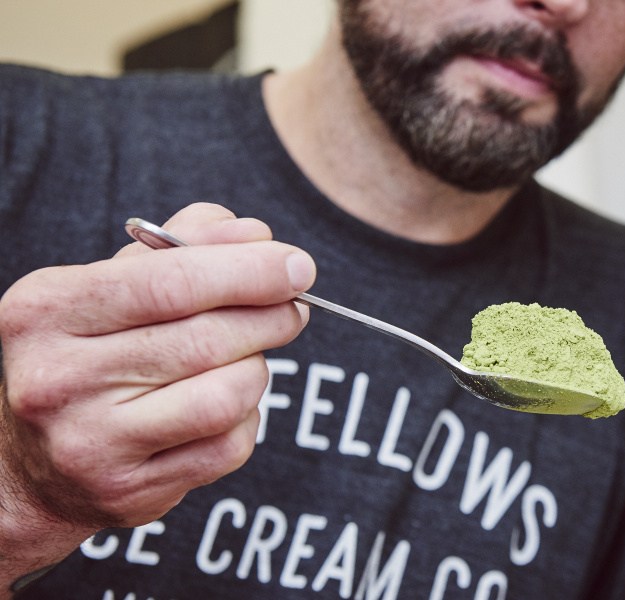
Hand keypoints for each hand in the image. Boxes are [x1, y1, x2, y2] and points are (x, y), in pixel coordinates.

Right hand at [0, 203, 315, 593]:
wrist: (33, 464)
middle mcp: (58, 378)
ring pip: (226, 395)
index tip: (298, 266)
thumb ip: (183, 247)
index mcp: (48, 309)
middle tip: (292, 308)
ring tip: (246, 358)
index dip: (250, 271)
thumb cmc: (91, 353)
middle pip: (206, 339)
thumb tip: (256, 235)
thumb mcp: (115, 284)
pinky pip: (229, 446)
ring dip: (257, 370)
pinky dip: (247, 418)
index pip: (172, 282)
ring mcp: (91, 442)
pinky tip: (227, 405)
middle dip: (270, 317)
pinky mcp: (129, 490)